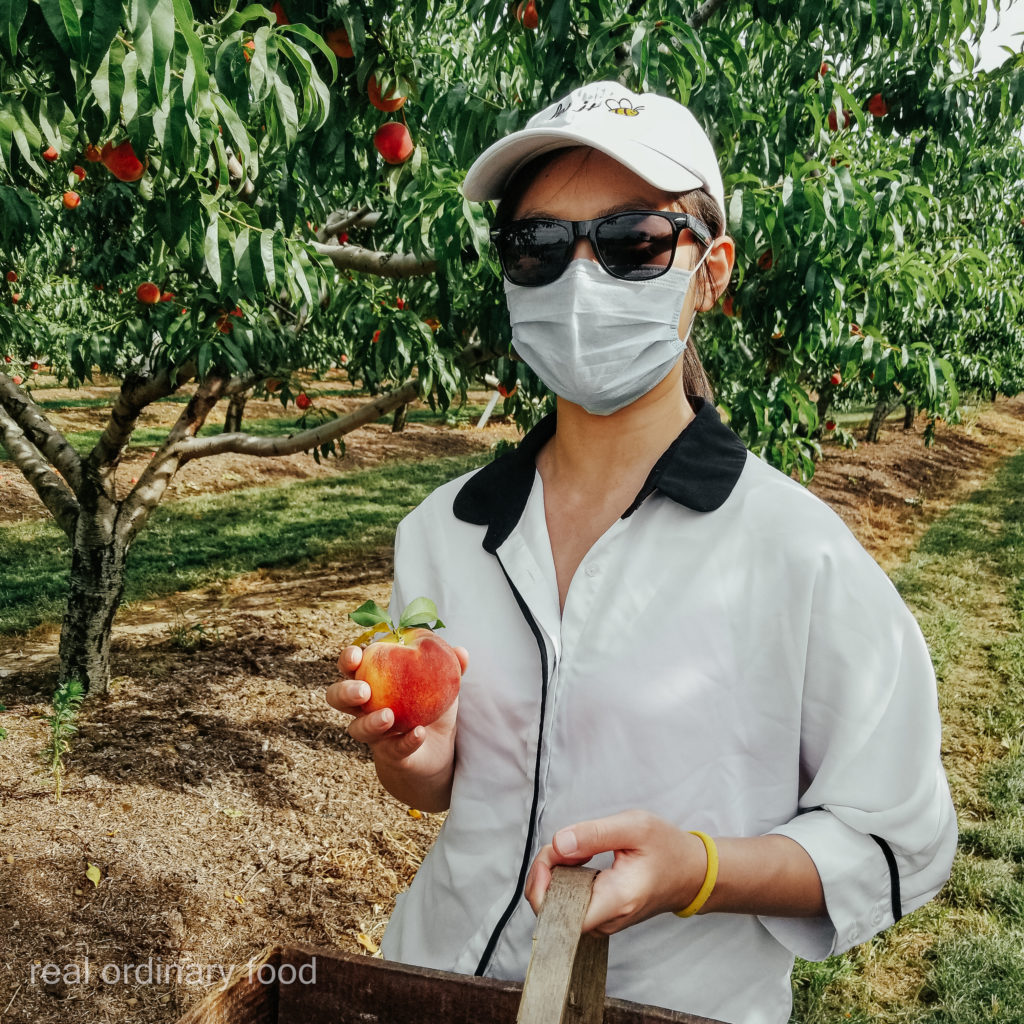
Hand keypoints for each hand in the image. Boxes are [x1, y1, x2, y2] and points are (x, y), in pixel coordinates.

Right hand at [326, 642, 468, 770]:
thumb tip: (461, 652)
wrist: (437, 750)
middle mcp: (364, 708)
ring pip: (358, 730)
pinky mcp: (392, 755)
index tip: (357, 655)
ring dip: (371, 722)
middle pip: (337, 698)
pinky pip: (394, 750)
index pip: (350, 667)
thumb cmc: (429, 706)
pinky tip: (419, 733)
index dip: (348, 659)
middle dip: (345, 692)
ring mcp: (375, 734)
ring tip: (388, 716)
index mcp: (372, 681)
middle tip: (364, 690)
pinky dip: (407, 741)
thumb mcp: (441, 683)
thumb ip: (450, 666)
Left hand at [524, 810, 708, 934]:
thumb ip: (593, 833)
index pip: (559, 915)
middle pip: (552, 908)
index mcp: (616, 900)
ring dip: (554, 874)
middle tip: (563, 843)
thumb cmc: (667, 848)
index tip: (552, 853)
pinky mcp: (602, 917)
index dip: (542, 886)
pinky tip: (579, 860)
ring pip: (558, 906)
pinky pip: (570, 903)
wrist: (692, 872)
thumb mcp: (634, 826)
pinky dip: (565, 879)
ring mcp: (604, 922)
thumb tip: (558, 844)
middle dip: (545, 871)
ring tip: (575, 848)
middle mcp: (608, 920)